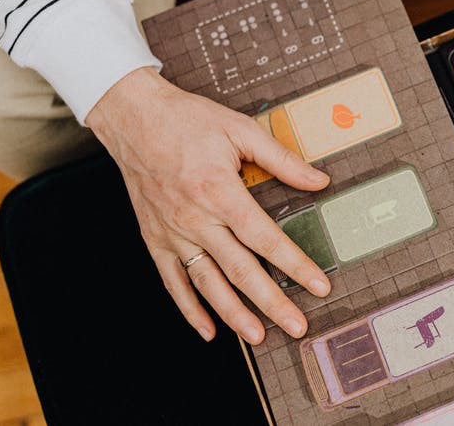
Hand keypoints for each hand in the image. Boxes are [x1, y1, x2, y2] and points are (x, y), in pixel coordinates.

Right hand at [87, 67, 331, 343]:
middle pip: (240, 270)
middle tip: (297, 327)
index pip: (265, 238)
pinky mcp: (155, 239)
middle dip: (272, 302)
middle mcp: (196, 219)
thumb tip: (320, 180)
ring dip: (234, 314)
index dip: (294, 264)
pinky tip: (209, 330)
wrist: (134, 117)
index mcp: (220, 191)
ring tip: (259, 336)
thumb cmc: (189, 121)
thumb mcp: (240, 129)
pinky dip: (190, 309)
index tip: (318, 286)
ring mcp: (173, 233)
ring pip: (208, 284)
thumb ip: (282, 159)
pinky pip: (173, 281)